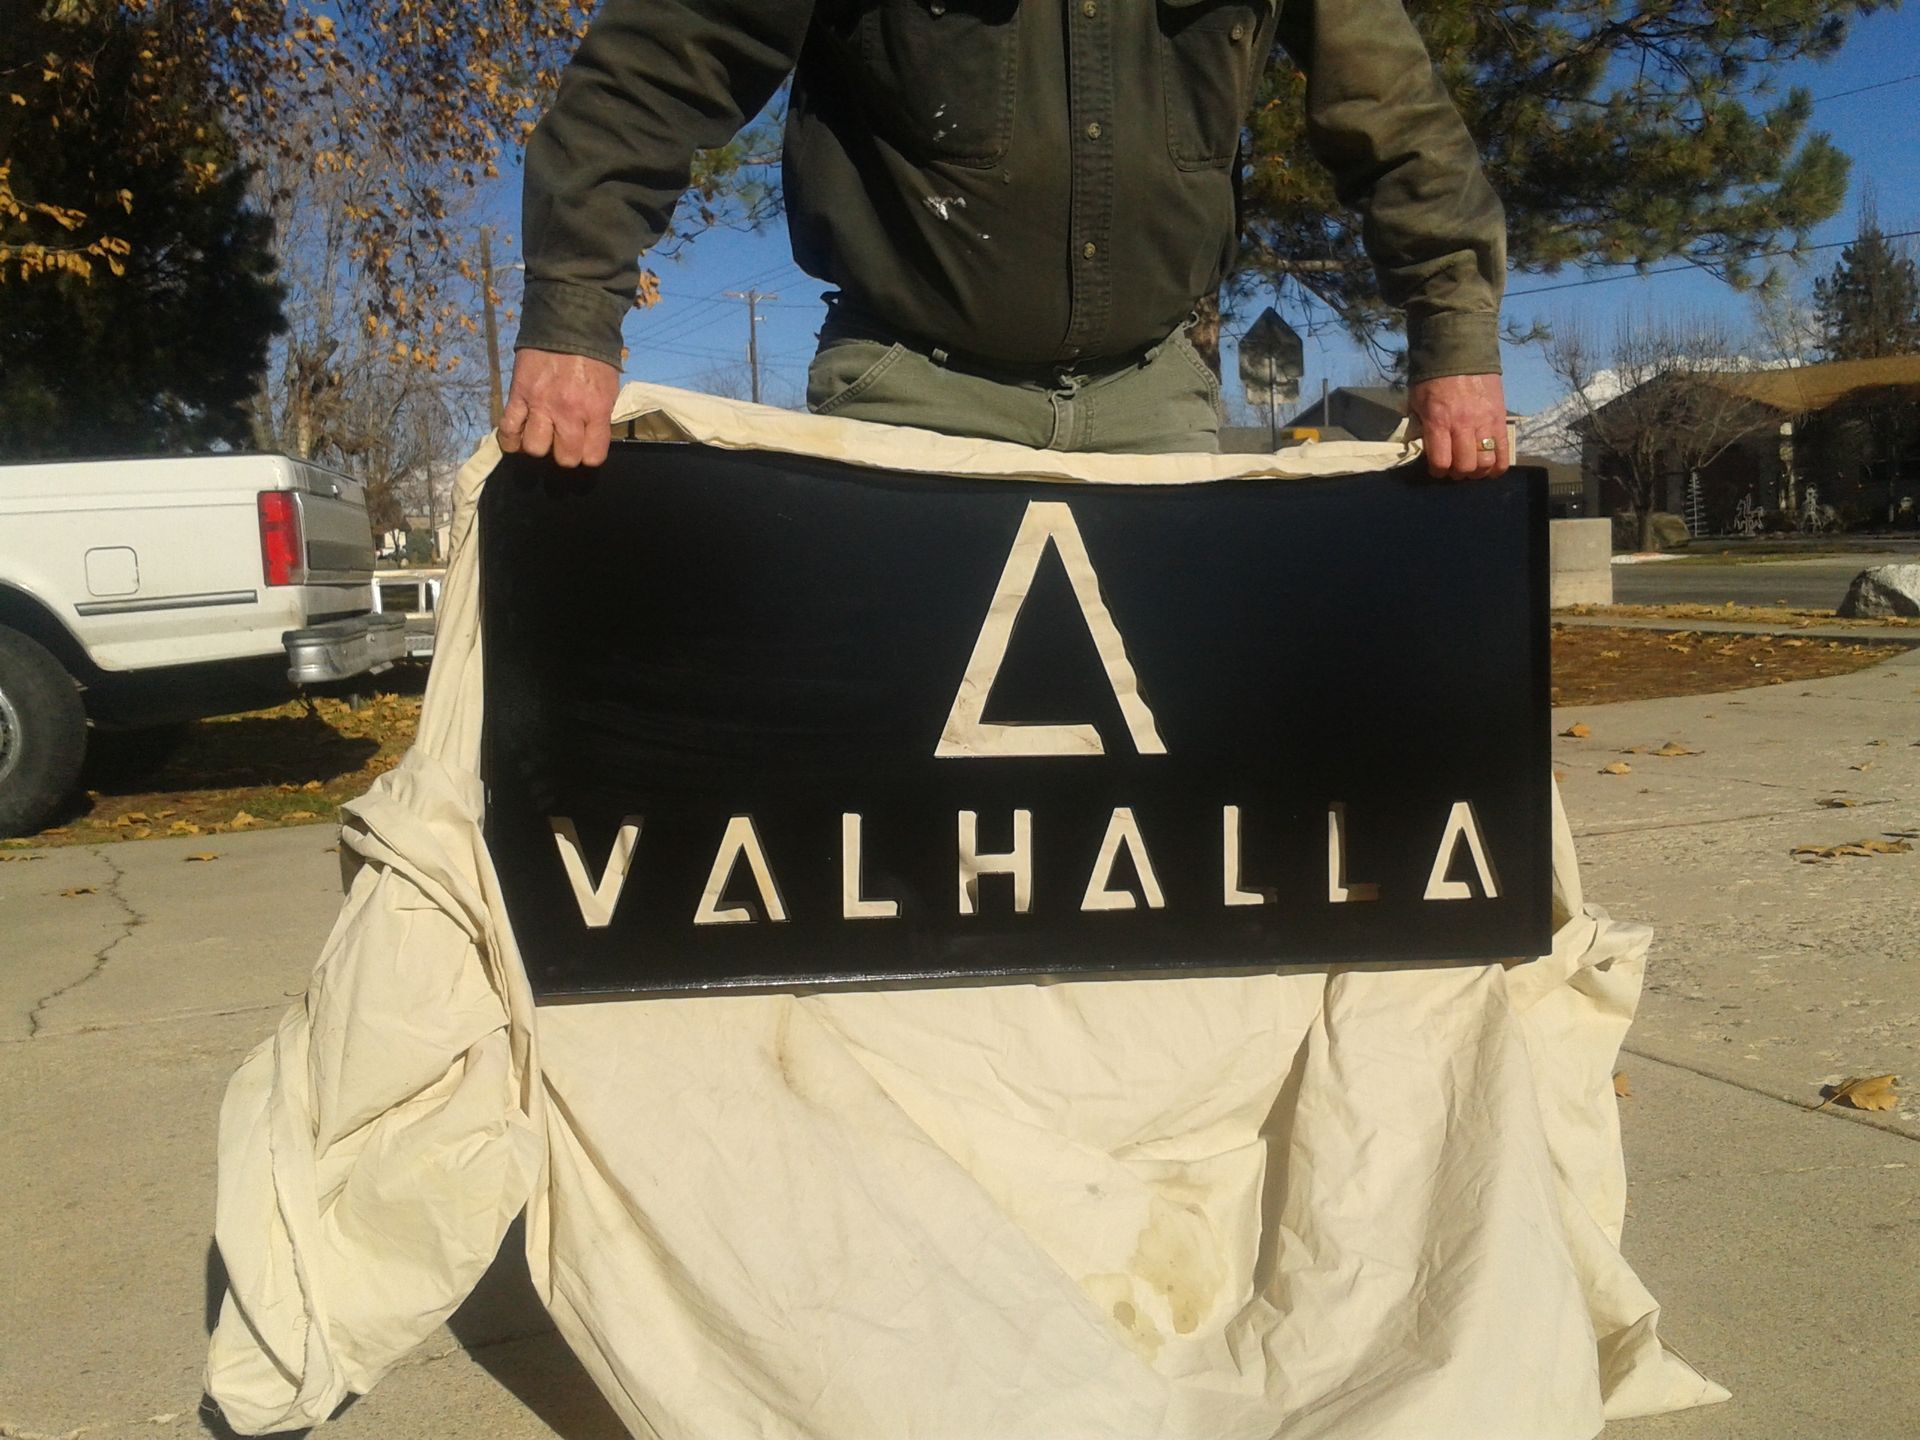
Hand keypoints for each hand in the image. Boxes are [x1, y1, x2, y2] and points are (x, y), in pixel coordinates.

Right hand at [499, 349, 621, 467]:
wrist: (569, 320)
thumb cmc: (594, 356)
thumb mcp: (609, 388)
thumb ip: (599, 417)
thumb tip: (589, 440)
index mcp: (595, 410)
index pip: (592, 456)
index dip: (588, 455)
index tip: (585, 447)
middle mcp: (568, 411)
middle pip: (564, 458)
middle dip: (565, 453)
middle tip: (563, 440)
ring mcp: (541, 404)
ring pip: (535, 448)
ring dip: (539, 446)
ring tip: (541, 434)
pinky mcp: (518, 394)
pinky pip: (508, 428)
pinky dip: (510, 439)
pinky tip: (517, 436)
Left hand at [1408, 373, 1508, 480]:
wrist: (1460, 350)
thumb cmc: (1433, 377)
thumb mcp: (1417, 401)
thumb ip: (1421, 425)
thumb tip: (1425, 448)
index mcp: (1438, 422)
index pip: (1441, 462)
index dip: (1438, 471)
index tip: (1437, 469)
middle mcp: (1463, 425)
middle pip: (1465, 466)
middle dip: (1458, 473)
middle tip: (1455, 469)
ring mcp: (1484, 422)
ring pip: (1486, 462)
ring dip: (1478, 471)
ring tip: (1473, 467)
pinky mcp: (1501, 418)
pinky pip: (1504, 451)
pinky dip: (1499, 466)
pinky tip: (1492, 469)